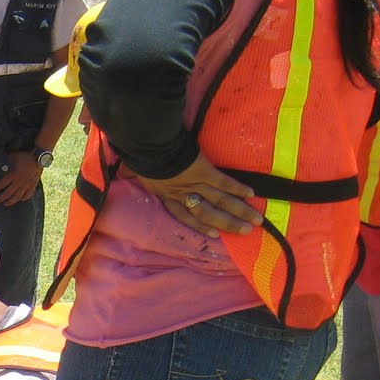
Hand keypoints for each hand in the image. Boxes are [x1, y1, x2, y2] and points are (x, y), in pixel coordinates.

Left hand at [0, 151, 43, 206]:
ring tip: (6, 203)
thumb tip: (1, 162)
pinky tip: (21, 200)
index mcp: (13, 175)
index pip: (2, 184)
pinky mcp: (33, 185)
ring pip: (17, 196)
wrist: (39, 157)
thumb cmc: (25, 156)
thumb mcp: (13, 156)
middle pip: (8, 193)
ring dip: (10, 201)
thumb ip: (7, 161)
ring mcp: (26, 185)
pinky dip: (24, 198)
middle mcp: (19, 182)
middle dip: (1, 198)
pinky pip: (28, 195)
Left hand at [134, 154, 260, 238]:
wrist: (150, 145)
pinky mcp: (204, 171)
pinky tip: (250, 194)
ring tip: (255, 220)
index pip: (185, 216)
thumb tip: (124, 172)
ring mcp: (194, 184)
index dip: (200, 226)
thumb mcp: (134, 169)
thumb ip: (133, 174)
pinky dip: (237, 189)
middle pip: (208, 214)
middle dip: (229, 223)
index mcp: (166, 196)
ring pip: (220, 201)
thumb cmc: (141, 155)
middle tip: (246, 232)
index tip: (214, 233)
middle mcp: (182, 194)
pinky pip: (223, 183)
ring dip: (239, 211)